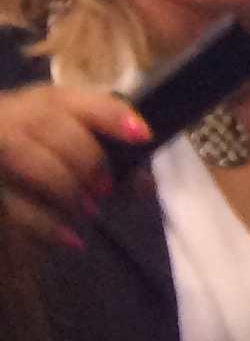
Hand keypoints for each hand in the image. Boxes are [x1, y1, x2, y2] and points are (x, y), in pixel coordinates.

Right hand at [0, 83, 149, 248]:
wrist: (0, 153)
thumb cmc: (47, 149)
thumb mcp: (77, 143)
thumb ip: (114, 158)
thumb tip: (145, 185)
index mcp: (48, 102)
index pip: (80, 99)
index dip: (111, 115)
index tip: (142, 136)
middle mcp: (17, 116)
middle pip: (50, 127)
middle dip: (85, 158)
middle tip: (106, 188)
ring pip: (25, 159)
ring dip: (64, 187)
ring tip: (90, 212)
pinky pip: (13, 204)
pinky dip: (45, 224)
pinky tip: (73, 240)